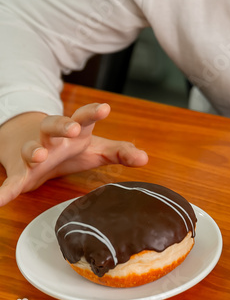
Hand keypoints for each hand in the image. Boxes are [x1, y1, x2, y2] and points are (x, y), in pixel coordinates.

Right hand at [0, 102, 148, 206]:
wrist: (27, 142)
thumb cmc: (69, 146)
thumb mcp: (95, 148)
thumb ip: (119, 152)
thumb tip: (145, 158)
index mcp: (74, 129)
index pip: (84, 116)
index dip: (93, 112)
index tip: (105, 108)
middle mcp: (52, 136)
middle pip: (54, 125)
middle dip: (63, 125)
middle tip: (72, 128)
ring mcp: (34, 152)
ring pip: (32, 148)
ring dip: (34, 150)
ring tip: (39, 155)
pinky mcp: (20, 172)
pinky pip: (12, 181)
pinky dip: (5, 190)